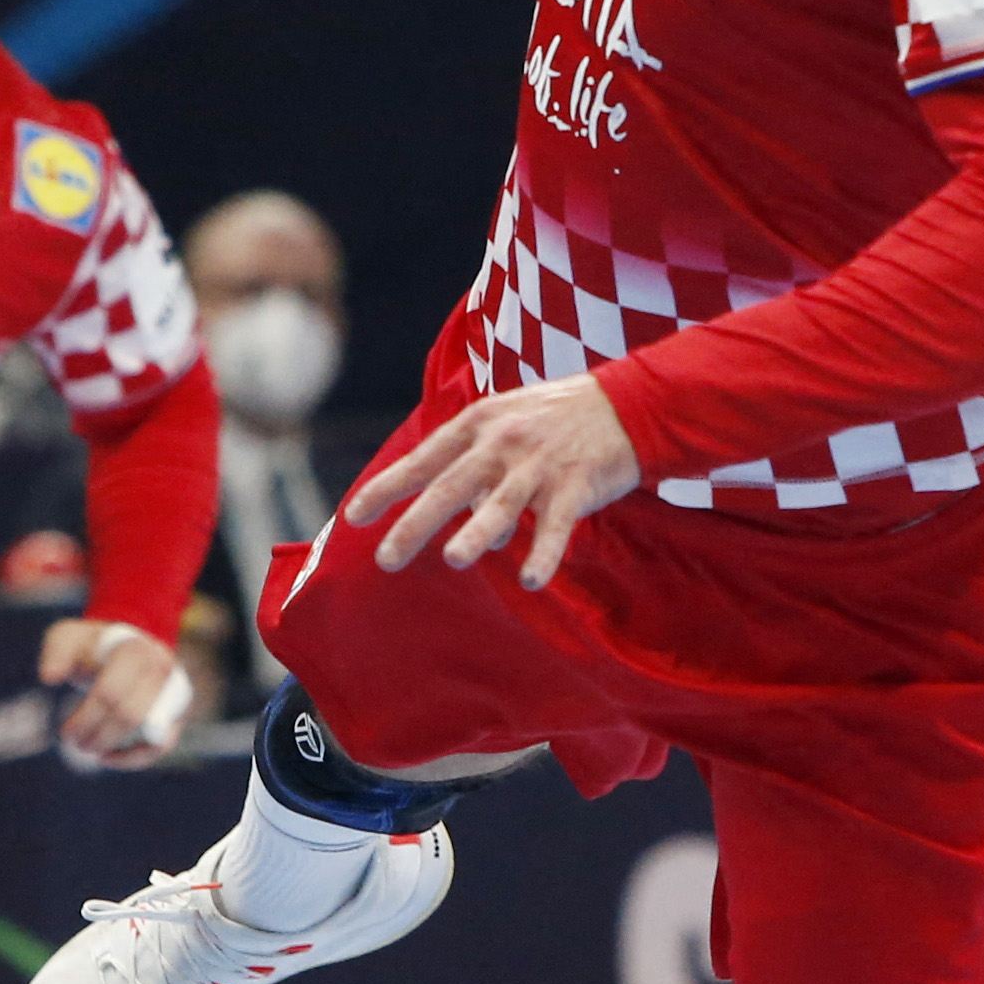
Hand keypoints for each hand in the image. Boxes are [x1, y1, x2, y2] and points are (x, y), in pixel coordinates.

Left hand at [41, 614, 195, 767]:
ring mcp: (174, 691)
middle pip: (130, 714)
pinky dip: (135, 759)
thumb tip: (49, 678)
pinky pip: (162, 746)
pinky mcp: (178, 712)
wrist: (122, 645)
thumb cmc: (90, 646)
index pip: (110, 692)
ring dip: (115, 746)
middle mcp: (162, 668)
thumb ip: (56, 652)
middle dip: (98, 735)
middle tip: (74, 742)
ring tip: (89, 748)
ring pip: (151, 734)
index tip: (66, 732)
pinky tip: (107, 758)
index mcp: (134, 648)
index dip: (85, 718)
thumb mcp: (67, 638)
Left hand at [345, 374, 641, 588]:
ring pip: (501, 505)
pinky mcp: (576, 486)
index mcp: (479, 423)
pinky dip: (544, 554)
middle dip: (415, 523)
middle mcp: (503, 443)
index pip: (423, 459)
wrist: (629, 403)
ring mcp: (540, 465)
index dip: (387, 488)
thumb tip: (457, 508)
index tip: (354, 517)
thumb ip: (475, 456)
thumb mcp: (508, 418)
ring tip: (453, 560)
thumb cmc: (560, 416)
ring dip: (477, 533)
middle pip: (451, 486)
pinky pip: (556, 527)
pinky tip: (530, 581)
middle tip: (386, 559)